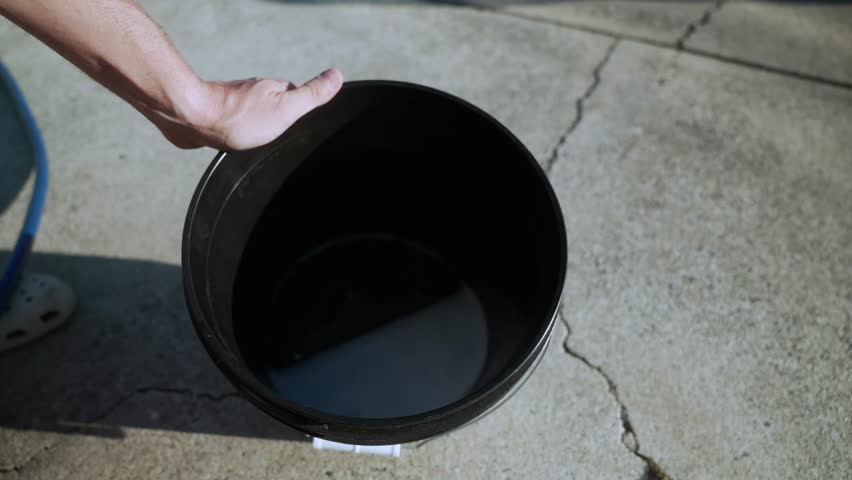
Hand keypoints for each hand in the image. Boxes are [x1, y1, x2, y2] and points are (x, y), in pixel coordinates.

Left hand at [151, 68, 343, 150]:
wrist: (191, 119)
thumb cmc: (239, 118)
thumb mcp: (286, 109)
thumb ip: (311, 95)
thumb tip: (337, 75)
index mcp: (274, 89)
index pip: (297, 96)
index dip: (302, 109)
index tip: (305, 121)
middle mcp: (254, 92)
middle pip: (276, 105)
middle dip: (281, 120)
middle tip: (284, 137)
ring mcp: (234, 102)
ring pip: (255, 115)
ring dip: (258, 126)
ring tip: (262, 142)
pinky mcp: (216, 115)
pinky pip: (235, 124)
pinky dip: (239, 132)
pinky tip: (238, 142)